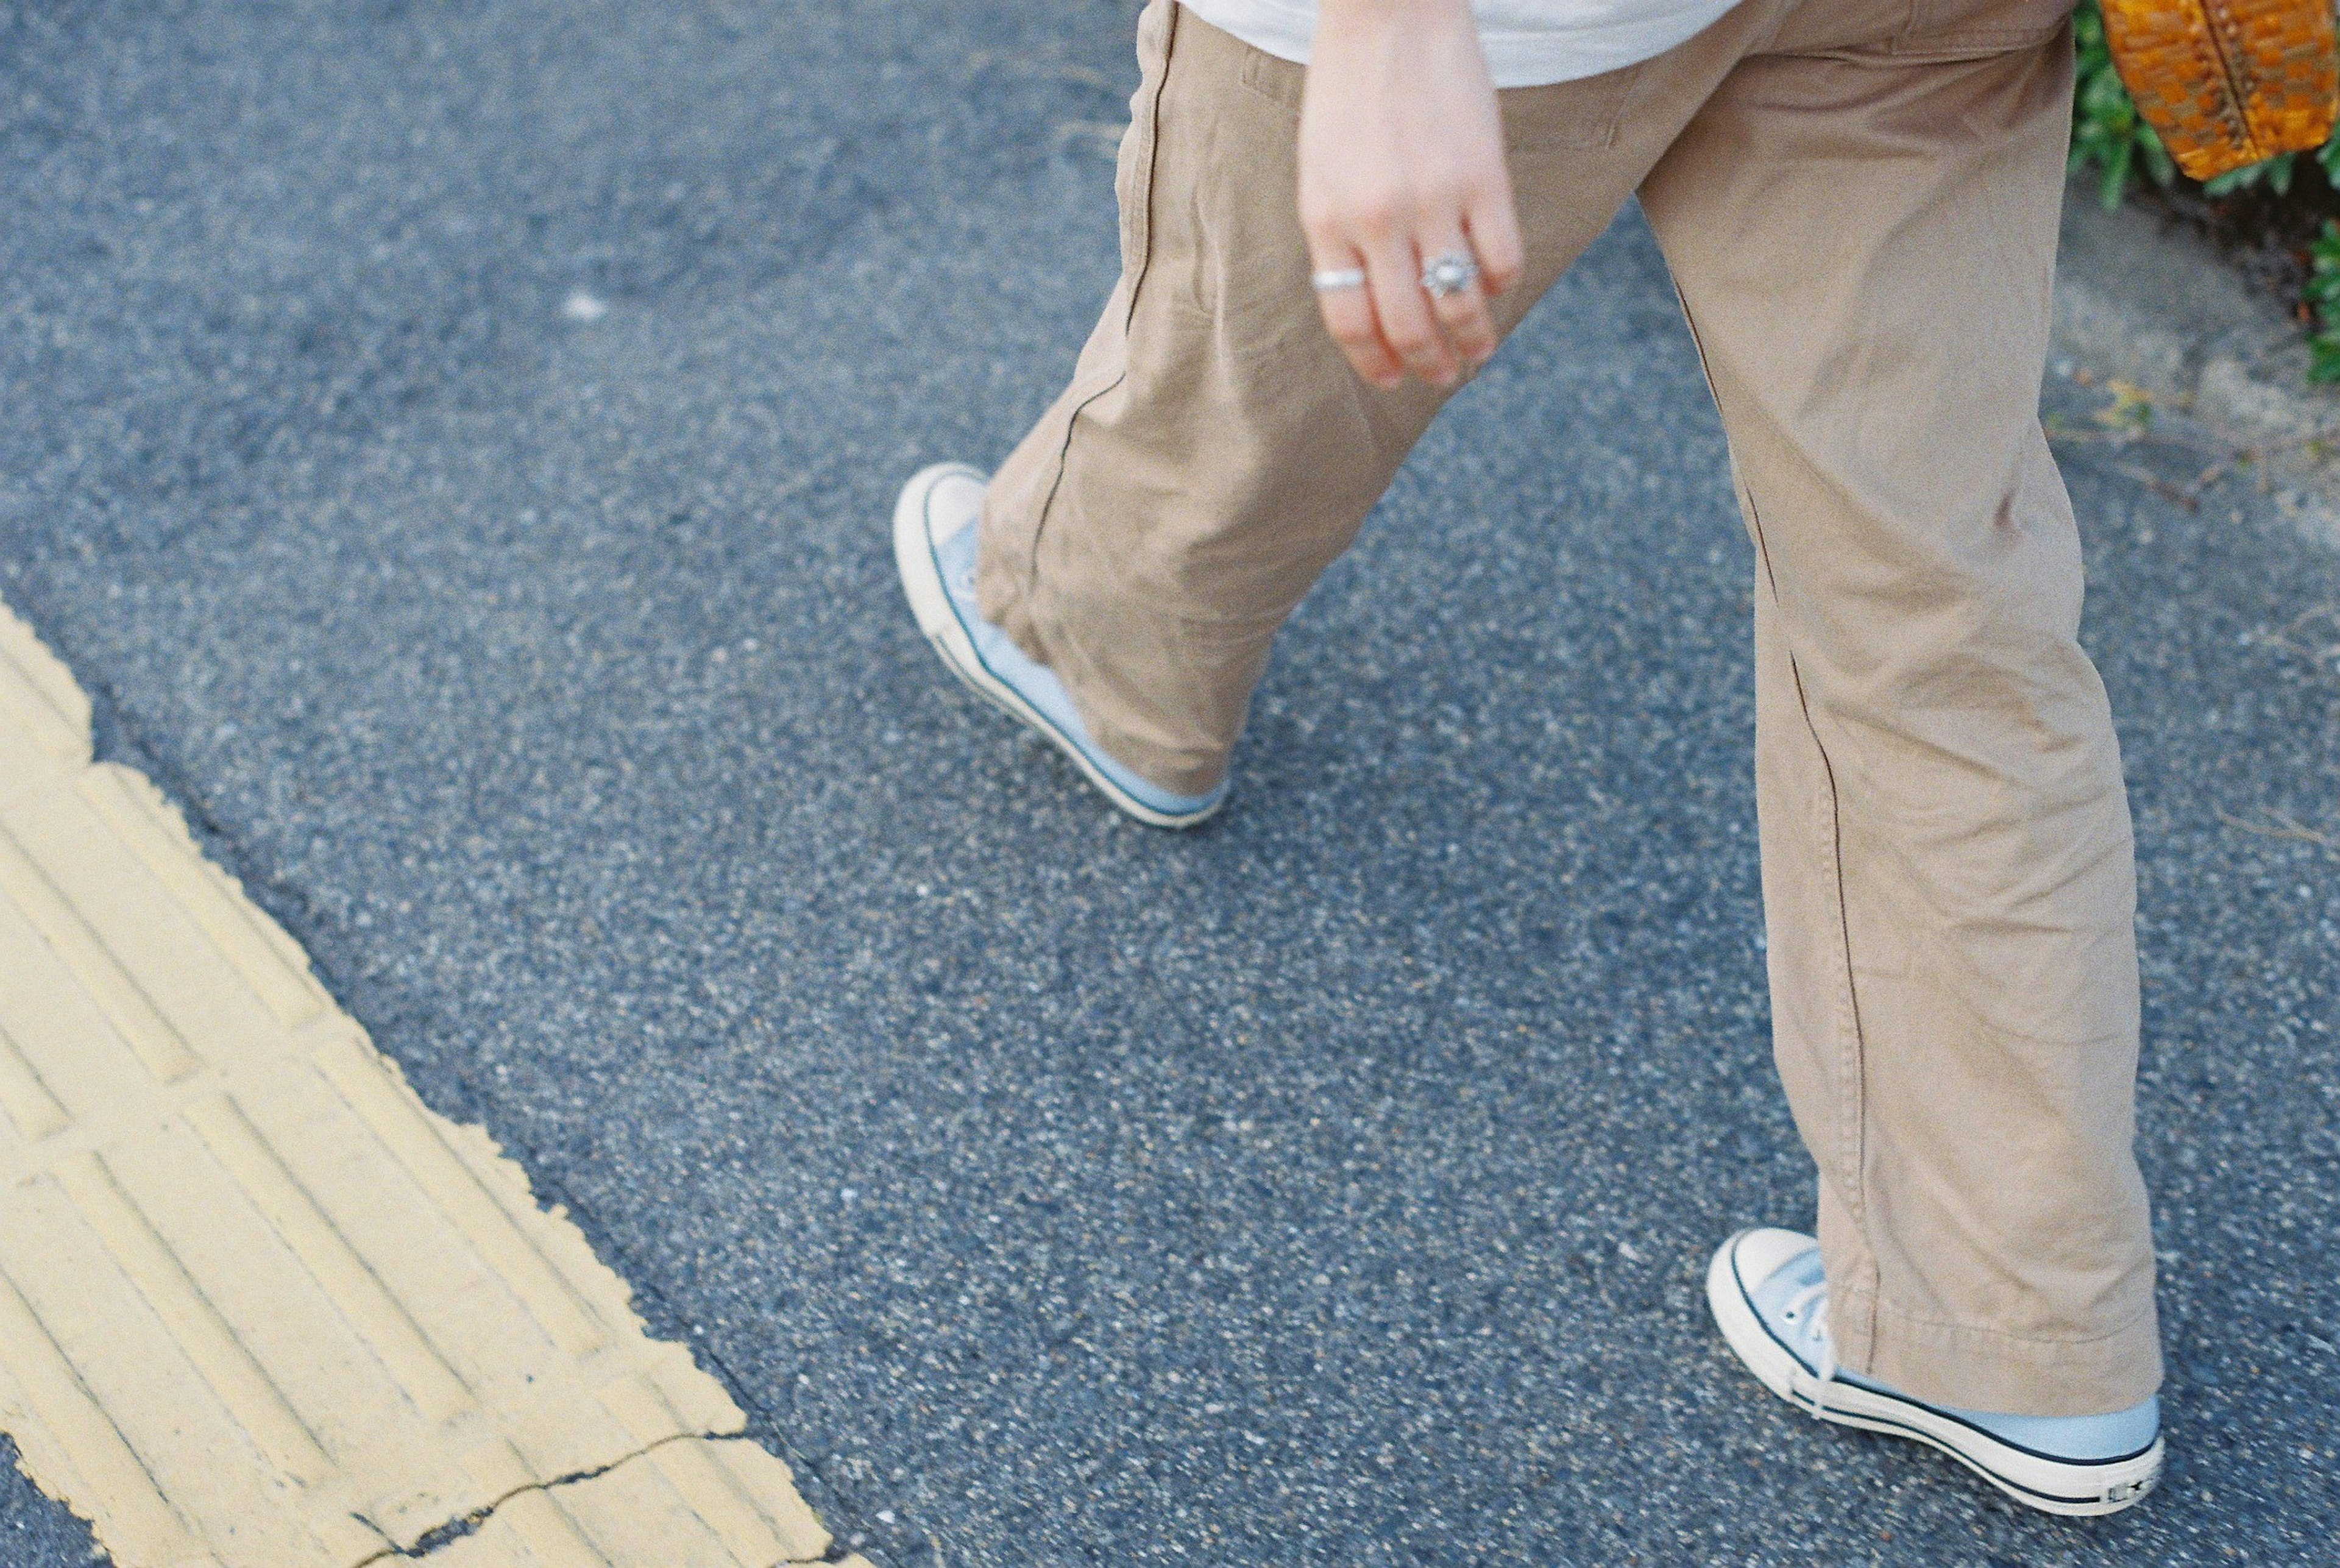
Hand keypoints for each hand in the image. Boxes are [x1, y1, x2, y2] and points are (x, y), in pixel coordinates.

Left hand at [1298, 0, 1524, 389]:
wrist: (1388, 14)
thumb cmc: (1349, 93)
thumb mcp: (1321, 171)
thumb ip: (1339, 235)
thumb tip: (1369, 301)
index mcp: (1327, 221)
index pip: (1350, 320)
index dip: (1373, 362)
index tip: (1393, 380)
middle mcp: (1377, 220)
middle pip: (1407, 325)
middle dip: (1428, 365)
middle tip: (1443, 376)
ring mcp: (1432, 200)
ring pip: (1459, 302)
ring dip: (1473, 340)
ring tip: (1479, 352)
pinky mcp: (1484, 176)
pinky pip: (1501, 257)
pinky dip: (1501, 283)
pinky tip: (1497, 285)